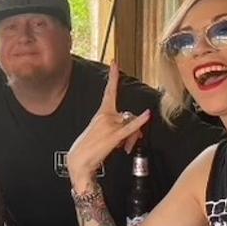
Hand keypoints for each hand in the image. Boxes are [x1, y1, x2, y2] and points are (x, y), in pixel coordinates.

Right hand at [67, 62, 149, 190]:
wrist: (79, 161)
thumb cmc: (87, 147)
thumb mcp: (100, 132)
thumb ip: (115, 126)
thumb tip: (133, 129)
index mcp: (100, 113)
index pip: (108, 91)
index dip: (113, 76)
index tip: (115, 63)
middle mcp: (105, 116)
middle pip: (129, 115)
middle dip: (134, 128)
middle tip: (129, 145)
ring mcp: (110, 125)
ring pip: (131, 124)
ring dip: (132, 137)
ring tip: (124, 149)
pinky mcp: (114, 136)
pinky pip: (130, 127)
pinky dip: (140, 122)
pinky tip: (147, 115)